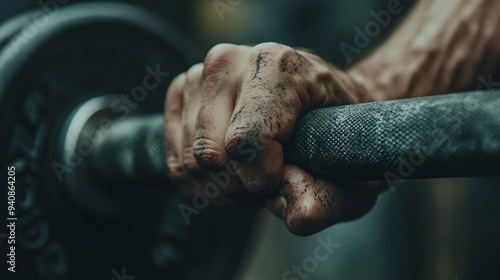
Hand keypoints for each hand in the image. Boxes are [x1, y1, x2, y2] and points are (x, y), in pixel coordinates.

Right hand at [164, 42, 379, 234]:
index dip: (262, 180)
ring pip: (189, 162)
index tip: (284, 178)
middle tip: (268, 181)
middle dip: (240, 187)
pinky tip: (228, 167)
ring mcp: (200, 73)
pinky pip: (175, 159)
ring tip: (251, 172)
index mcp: (277, 65)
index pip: (246, 141)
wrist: (320, 103)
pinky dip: (199, 178)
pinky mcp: (182, 90)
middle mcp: (231, 60)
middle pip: (210, 156)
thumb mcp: (349, 176)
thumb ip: (328, 200)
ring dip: (220, 185)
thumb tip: (298, 214)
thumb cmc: (334, 136)